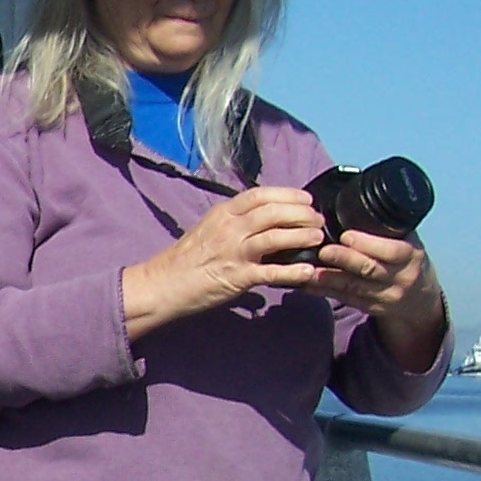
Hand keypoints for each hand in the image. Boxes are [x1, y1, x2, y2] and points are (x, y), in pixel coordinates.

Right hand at [121, 186, 326, 341]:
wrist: (162, 285)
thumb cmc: (184, 260)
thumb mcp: (208, 229)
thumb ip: (234, 223)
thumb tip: (262, 221)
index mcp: (223, 213)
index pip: (261, 194)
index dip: (288, 195)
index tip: (306, 200)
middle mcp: (230, 228)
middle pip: (274, 212)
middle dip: (302, 214)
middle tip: (317, 220)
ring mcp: (234, 251)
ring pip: (276, 236)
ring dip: (302, 236)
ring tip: (318, 238)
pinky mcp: (237, 276)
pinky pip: (271, 272)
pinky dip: (292, 272)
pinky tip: (307, 272)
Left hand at [312, 230, 447, 372]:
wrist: (421, 298)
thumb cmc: (408, 261)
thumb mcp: (410, 243)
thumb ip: (389, 230)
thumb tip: (357, 204)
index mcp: (410, 257)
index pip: (392, 251)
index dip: (369, 244)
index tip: (346, 235)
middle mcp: (399, 278)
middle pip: (369, 269)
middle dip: (344, 260)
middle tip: (322, 250)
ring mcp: (384, 296)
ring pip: (352, 287)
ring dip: (326, 278)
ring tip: (305, 268)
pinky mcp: (369, 308)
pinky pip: (343, 299)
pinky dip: (323, 290)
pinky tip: (305, 282)